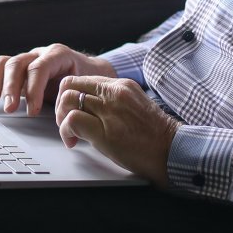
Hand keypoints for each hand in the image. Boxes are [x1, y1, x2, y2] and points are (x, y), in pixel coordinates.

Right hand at [0, 43, 115, 116]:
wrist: (89, 70)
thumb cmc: (87, 81)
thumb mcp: (84, 88)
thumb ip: (72, 100)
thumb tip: (64, 121)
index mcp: (58, 55)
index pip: (39, 68)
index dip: (33, 90)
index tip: (32, 111)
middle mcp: (39, 54)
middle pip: (18, 63)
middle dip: (11, 87)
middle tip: (9, 108)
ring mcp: (27, 58)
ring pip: (4, 62)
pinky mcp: (19, 68)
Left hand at [55, 76, 179, 186]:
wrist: (171, 152)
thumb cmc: (154, 136)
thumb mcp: (133, 107)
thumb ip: (112, 102)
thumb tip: (88, 107)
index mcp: (122, 85)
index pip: (84, 80)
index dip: (71, 95)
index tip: (73, 111)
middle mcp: (115, 92)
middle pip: (70, 84)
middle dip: (60, 104)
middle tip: (65, 121)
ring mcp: (111, 110)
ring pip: (68, 99)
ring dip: (61, 118)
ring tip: (70, 133)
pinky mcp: (106, 131)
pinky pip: (72, 121)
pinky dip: (66, 132)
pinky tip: (73, 142)